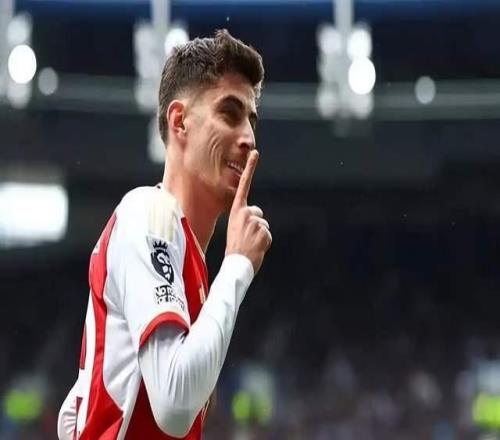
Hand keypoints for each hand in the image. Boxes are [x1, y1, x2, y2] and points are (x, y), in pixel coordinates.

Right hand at [225, 150, 271, 274]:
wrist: (235, 265)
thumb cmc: (235, 249)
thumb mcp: (236, 229)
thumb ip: (245, 220)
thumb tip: (257, 220)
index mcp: (236, 210)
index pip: (244, 185)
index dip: (250, 168)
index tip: (255, 152)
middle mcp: (246, 213)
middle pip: (258, 214)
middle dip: (256, 225)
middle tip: (246, 238)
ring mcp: (255, 221)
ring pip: (264, 226)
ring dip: (260, 236)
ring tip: (249, 245)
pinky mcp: (264, 230)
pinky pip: (268, 235)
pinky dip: (265, 243)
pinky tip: (256, 248)